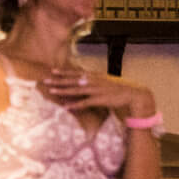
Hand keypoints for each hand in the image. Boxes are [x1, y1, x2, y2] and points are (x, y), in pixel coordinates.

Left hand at [37, 68, 154, 120]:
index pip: (76, 73)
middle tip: (45, 80)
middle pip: (72, 80)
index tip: (52, 71)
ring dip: (63, 91)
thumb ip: (96, 82)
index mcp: (95, 76)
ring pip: (75, 90)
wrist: (133, 95)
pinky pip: (84, 103)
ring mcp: (96, 90)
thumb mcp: (106, 83)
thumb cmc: (119, 90)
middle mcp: (93, 81)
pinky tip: (65, 107)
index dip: (64, 72)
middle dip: (58, 80)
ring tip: (51, 91)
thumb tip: (87, 81)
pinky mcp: (99, 99)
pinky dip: (74, 104)